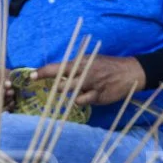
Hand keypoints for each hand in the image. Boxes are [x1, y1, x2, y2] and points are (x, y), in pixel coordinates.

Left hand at [32, 56, 146, 106]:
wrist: (130, 72)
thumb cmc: (107, 66)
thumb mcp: (91, 61)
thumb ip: (75, 68)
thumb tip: (57, 75)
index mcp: (81, 62)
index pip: (57, 67)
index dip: (43, 72)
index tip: (32, 76)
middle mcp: (84, 72)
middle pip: (61, 83)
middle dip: (58, 88)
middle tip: (61, 87)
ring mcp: (91, 85)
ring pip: (71, 94)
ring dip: (71, 93)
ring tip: (83, 89)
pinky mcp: (98, 96)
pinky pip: (82, 101)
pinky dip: (83, 100)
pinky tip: (92, 95)